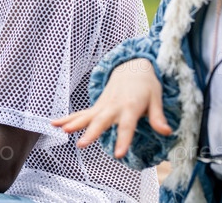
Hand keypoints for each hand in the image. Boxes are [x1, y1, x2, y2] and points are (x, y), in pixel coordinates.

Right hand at [51, 58, 171, 157]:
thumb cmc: (146, 85)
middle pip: (101, 121)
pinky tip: (54, 124)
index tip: (118, 154)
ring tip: (62, 131)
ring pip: (86, 116)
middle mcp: (114, 106)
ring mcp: (103, 106)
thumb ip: (158, 116)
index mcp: (130, 106)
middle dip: (91, 132)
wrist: (132, 67)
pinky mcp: (97, 107)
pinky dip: (67, 118)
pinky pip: (80, 114)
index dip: (123, 140)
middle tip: (81, 143)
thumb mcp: (156, 98)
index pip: (126, 126)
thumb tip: (167, 131)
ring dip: (74, 123)